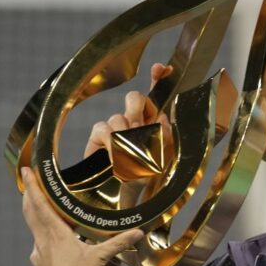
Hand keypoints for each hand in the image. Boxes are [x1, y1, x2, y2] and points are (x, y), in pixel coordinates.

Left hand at [20, 164, 143, 265]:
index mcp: (56, 235)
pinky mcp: (38, 263)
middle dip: (30, 193)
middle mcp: (43, 241)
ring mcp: (38, 252)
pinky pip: (38, 242)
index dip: (34, 186)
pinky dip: (41, 232)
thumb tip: (138, 232)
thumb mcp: (100, 259)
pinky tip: (49, 237)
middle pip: (31, 211)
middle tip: (28, 177)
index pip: (42, 205)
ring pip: (33, 226)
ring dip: (34, 211)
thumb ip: (118, 243)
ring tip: (37, 201)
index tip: (27, 170)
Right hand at [83, 63, 172, 206]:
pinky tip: (113, 155)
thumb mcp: (165, 153)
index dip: (158, 77)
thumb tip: (163, 116)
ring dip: (126, 136)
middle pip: (135, 97)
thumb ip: (166, 131)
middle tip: (140, 128)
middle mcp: (135, 121)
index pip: (156, 93)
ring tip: (130, 155)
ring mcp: (115, 128)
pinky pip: (103, 128)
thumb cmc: (148, 175)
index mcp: (154, 121)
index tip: (160, 68)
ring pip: (119, 116)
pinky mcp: (98, 137)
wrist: (126, 196)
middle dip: (138, 109)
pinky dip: (110, 141)